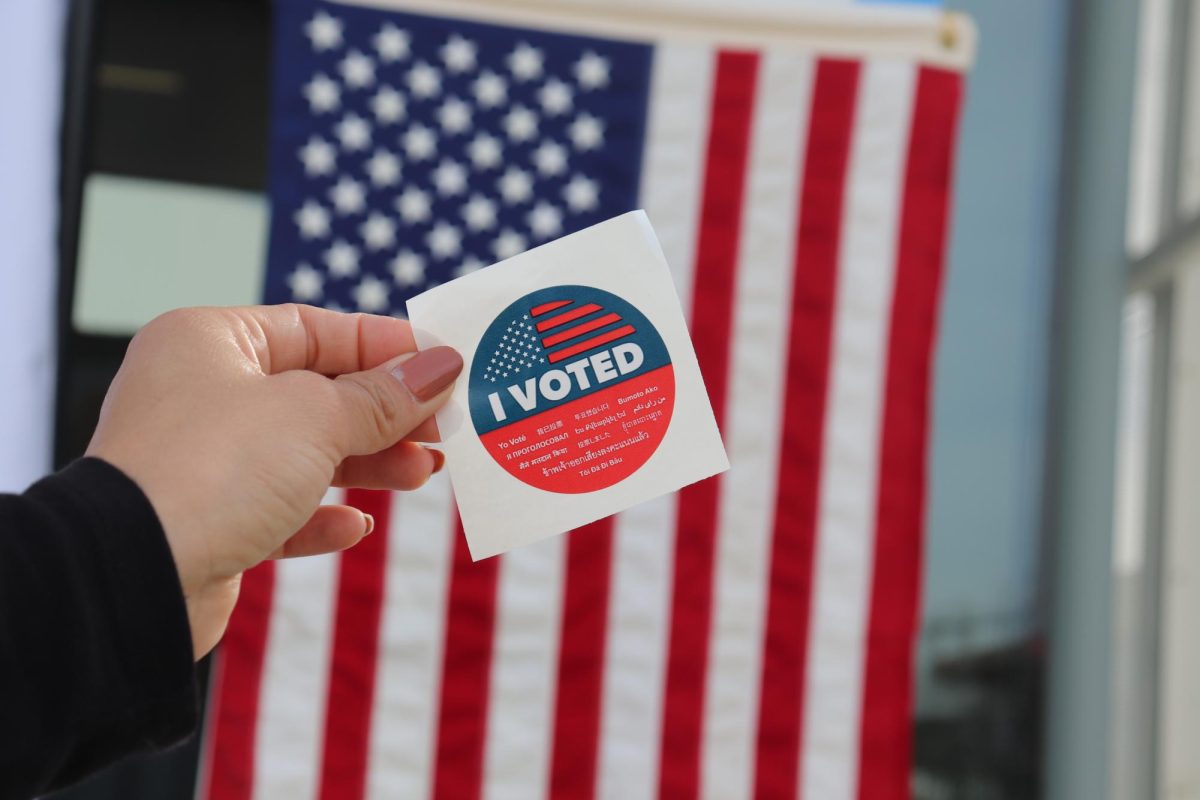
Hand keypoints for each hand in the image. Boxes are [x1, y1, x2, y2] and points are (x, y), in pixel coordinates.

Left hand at [85, 304, 462, 658]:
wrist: (130, 576)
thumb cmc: (213, 469)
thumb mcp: (315, 417)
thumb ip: (383, 396)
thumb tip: (441, 368)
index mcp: (210, 342)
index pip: (315, 329)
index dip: (384, 347)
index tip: (442, 365)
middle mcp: (201, 394)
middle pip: (315, 392)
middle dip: (384, 413)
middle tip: (441, 429)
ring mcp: (202, 461)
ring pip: (303, 453)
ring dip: (367, 464)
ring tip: (421, 474)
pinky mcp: (207, 523)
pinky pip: (278, 511)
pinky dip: (320, 516)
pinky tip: (355, 527)